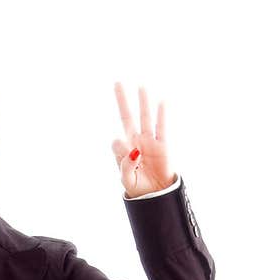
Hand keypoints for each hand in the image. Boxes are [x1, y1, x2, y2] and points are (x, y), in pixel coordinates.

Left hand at [111, 82, 175, 197]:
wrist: (156, 196)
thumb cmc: (139, 189)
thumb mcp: (127, 181)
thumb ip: (126, 166)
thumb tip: (133, 150)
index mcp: (124, 151)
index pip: (117, 142)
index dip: (119, 147)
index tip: (128, 157)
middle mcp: (136, 142)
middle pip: (127, 117)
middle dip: (122, 101)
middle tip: (117, 83)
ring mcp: (149, 142)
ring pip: (145, 118)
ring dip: (143, 103)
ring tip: (141, 87)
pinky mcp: (162, 145)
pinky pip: (161, 128)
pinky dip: (161, 115)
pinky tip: (161, 102)